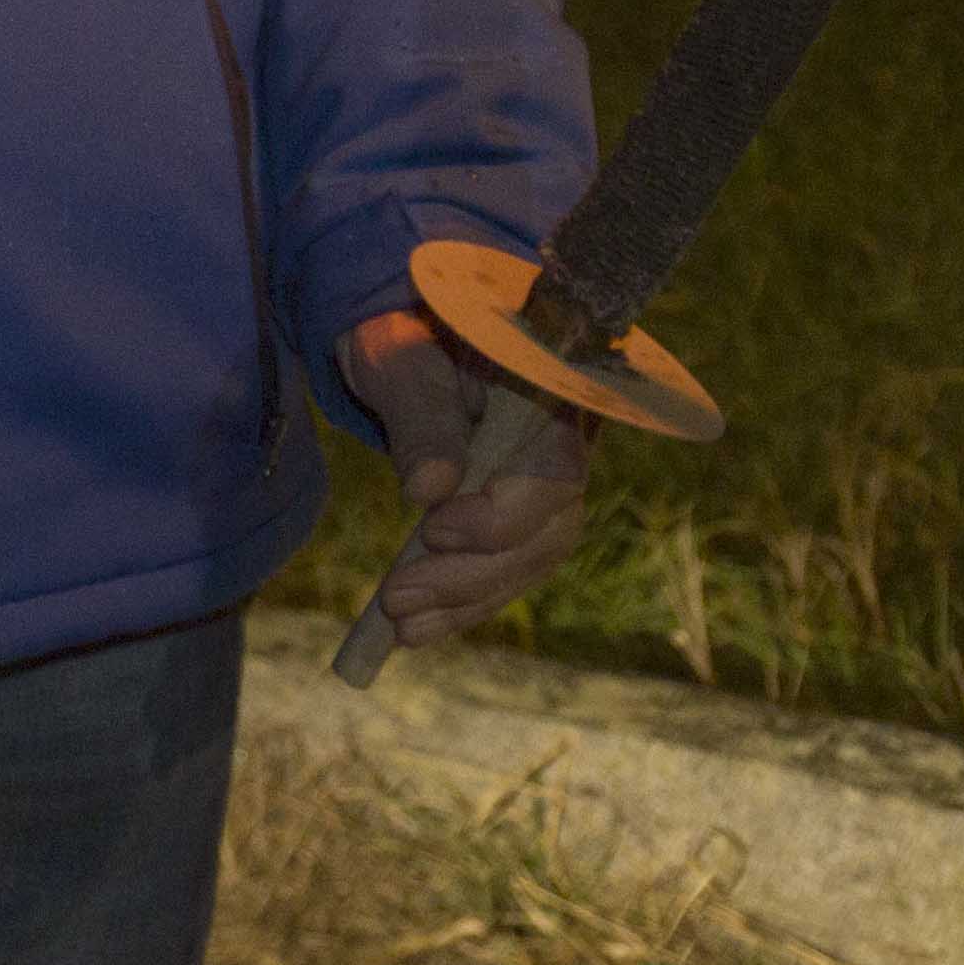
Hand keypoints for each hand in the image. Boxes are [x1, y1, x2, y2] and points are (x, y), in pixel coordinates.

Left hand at [344, 307, 593, 649]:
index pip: (556, 472)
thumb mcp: (400, 358)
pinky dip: (464, 603)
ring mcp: (545, 485)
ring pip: (529, 561)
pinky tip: (415, 630)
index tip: (434, 529)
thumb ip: (421, 414)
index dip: (503, 515)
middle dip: (473, 573)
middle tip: (397, 597)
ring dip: (466, 599)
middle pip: (547, 531)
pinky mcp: (519, 515)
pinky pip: (506, 569)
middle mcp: (565, 446)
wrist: (403, 337)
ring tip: (399, 624)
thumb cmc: (404, 334)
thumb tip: (431, 489)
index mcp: (553, 394)